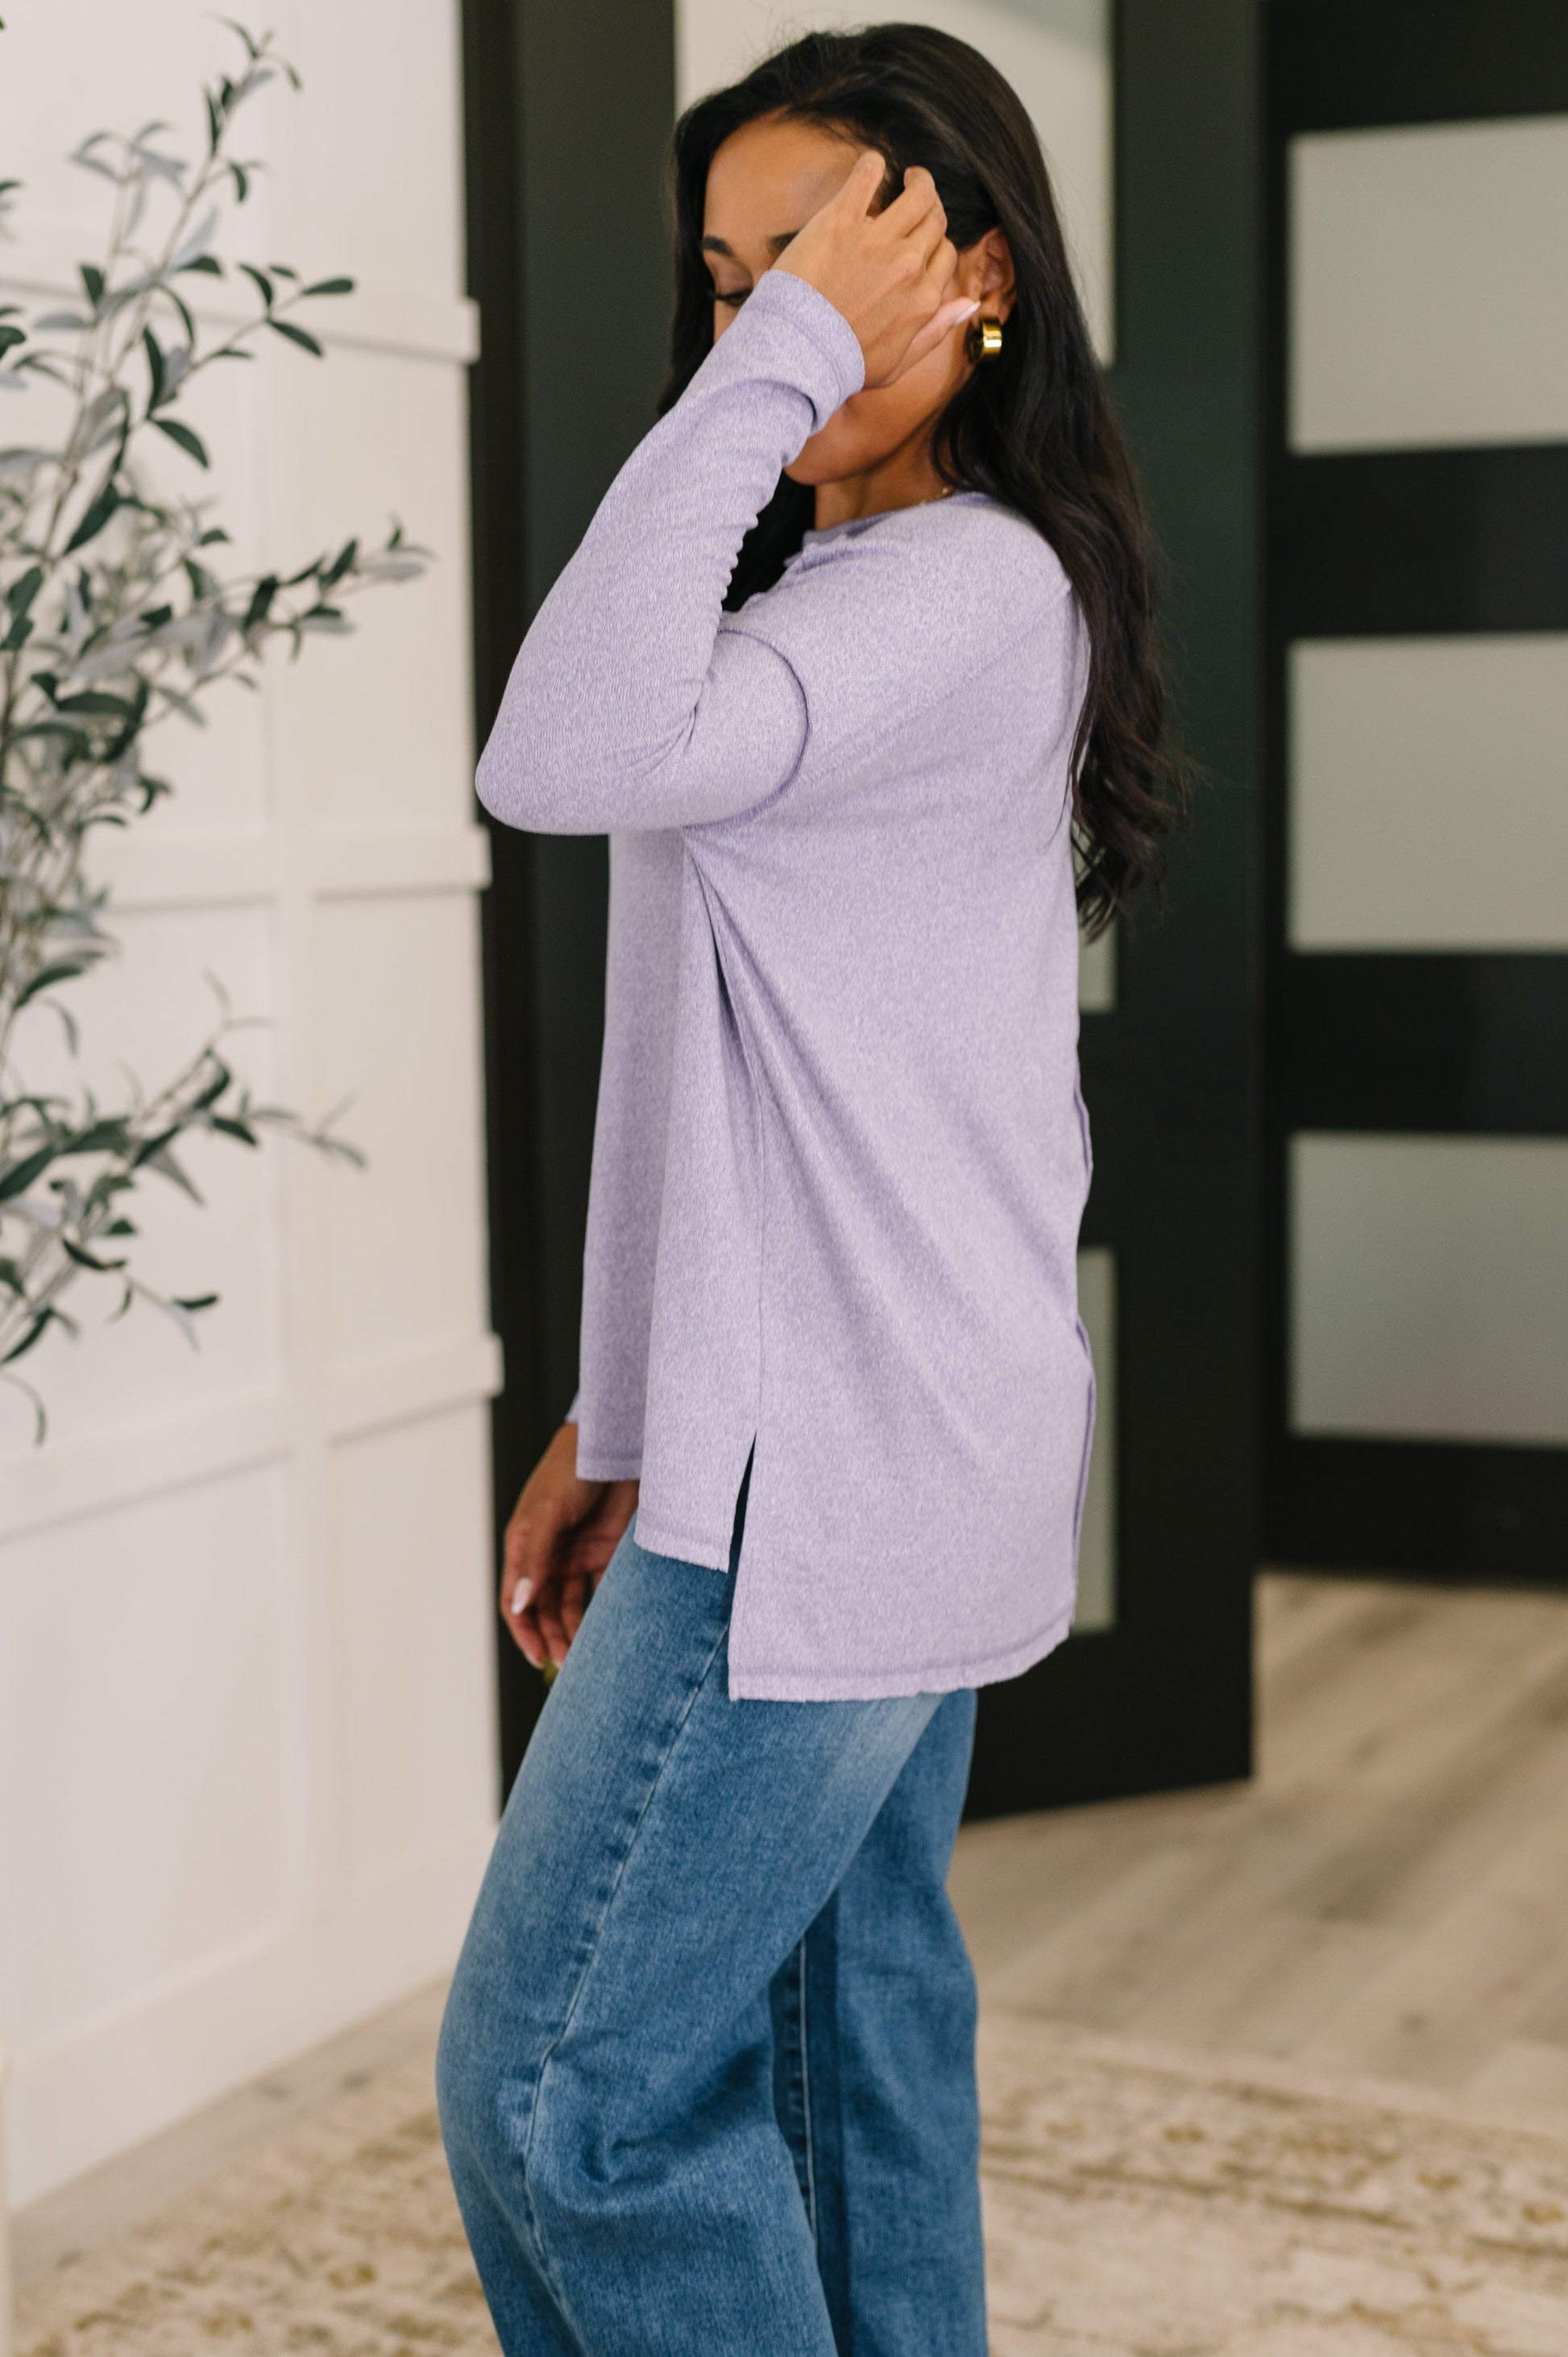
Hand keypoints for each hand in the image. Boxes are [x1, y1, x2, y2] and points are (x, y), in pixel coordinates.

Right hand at [499, 1422, 638, 1671]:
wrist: (616, 1445)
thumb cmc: (572, 1468)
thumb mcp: (548, 1512)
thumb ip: (536, 1559)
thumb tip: (521, 1604)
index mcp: (524, 1546)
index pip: (517, 1600)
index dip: (524, 1631)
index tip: (538, 1657)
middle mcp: (547, 1556)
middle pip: (544, 1610)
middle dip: (552, 1638)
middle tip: (568, 1666)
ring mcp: (575, 1555)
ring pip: (571, 1606)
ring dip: (575, 1631)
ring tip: (588, 1657)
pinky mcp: (605, 1553)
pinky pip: (600, 1591)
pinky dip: (601, 1612)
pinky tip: (608, 1632)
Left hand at [775, 150, 976, 389]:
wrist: (798, 357)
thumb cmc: (845, 364)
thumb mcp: (899, 362)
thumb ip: (937, 331)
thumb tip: (970, 305)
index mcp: (923, 298)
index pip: (946, 254)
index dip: (936, 245)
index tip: (920, 243)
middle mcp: (908, 266)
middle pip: (935, 221)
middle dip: (931, 208)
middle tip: (919, 198)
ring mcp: (876, 241)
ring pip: (917, 194)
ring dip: (918, 180)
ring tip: (907, 176)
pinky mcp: (841, 221)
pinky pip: (867, 176)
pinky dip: (873, 165)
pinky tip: (872, 166)